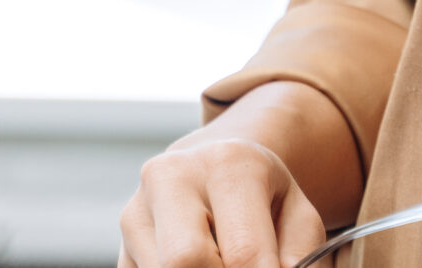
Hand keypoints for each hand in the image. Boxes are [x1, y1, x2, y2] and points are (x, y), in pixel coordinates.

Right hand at [118, 134, 330, 267]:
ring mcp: (137, 209)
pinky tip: (202, 265)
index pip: (243, 252)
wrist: (212, 169)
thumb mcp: (297, 215)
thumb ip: (301, 255)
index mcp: (228, 164)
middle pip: (185, 261)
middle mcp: (172, 176)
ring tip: (222, 262)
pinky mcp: (120, 242)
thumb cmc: (262, 198)